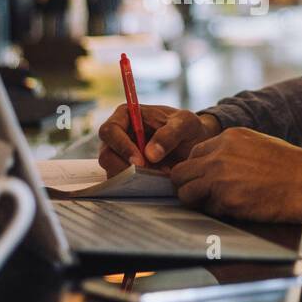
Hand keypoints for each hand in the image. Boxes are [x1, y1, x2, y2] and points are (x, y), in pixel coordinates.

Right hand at [97, 104, 221, 175]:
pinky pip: (123, 183)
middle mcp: (118, 136)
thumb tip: (149, 154)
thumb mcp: (185, 124)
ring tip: (158, 177)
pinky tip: (156, 183)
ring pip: (113, 172)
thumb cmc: (187, 127)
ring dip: (132, 179)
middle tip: (148, 175)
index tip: (140, 161)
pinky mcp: (127, 172)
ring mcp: (121, 156)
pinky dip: (137, 186)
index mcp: (126, 115)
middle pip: (106, 155)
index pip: (110, 130)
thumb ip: (169, 134)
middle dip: (125, 168)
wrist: (195, 144)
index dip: (121, 146)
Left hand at [169, 127, 301, 224]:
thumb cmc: (291, 166)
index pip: (194, 153)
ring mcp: (219, 178)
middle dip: (188, 184)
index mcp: (228, 138)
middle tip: (199, 195)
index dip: (197, 169)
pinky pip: (206, 209)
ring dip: (196, 201)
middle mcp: (219, 155)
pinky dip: (215, 212)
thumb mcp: (259, 143)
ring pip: (185, 192)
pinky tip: (233, 210)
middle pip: (182, 172)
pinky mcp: (225, 200)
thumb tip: (216, 163)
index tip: (203, 179)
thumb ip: (234, 149)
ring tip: (213, 205)